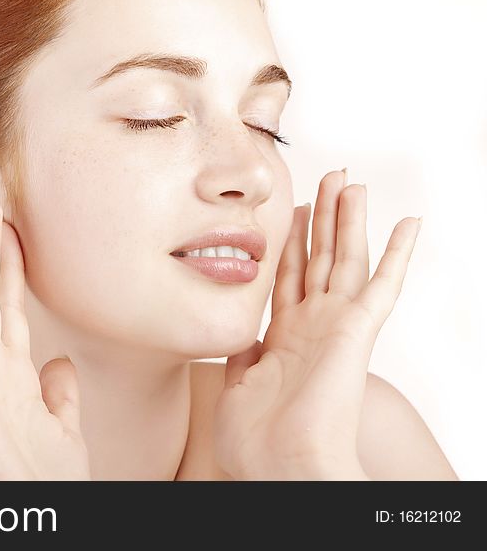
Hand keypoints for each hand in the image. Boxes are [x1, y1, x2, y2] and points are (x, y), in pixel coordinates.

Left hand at [213, 169, 421, 479]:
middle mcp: (313, 326)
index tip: (294, 209)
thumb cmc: (255, 442)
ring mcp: (337, 327)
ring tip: (351, 182)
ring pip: (347, 259)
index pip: (290, 277)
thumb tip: (241, 337)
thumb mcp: (237, 388)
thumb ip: (242, 357)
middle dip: (322, 218)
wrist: (279, 468)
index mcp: (283, 338)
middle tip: (327, 178)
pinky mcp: (358, 331)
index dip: (294, 243)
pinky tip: (411, 221)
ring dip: (349, 219)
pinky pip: (384, 284)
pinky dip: (400, 252)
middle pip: (320, 259)